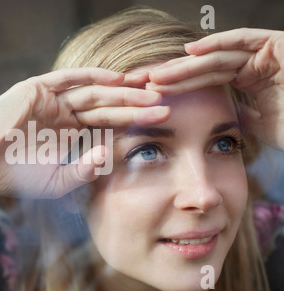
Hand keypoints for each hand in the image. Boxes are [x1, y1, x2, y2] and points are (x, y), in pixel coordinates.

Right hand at [0, 68, 169, 197]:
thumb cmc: (13, 176)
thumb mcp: (57, 182)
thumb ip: (84, 172)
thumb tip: (109, 157)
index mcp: (70, 134)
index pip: (108, 126)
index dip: (134, 124)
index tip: (162, 125)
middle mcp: (64, 114)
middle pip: (107, 107)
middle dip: (136, 107)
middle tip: (166, 107)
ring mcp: (51, 100)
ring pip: (94, 92)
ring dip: (122, 93)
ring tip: (150, 93)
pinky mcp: (36, 89)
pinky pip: (68, 78)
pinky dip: (93, 77)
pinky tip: (119, 80)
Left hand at [146, 28, 283, 149]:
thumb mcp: (259, 125)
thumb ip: (239, 114)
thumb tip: (220, 114)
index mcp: (250, 81)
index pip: (206, 81)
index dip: (179, 87)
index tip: (153, 94)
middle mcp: (255, 65)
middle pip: (206, 68)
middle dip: (175, 76)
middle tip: (145, 82)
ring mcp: (266, 54)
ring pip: (218, 57)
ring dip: (187, 65)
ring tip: (158, 75)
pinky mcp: (278, 45)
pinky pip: (244, 40)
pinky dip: (218, 43)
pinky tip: (191, 50)